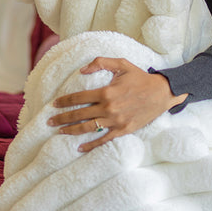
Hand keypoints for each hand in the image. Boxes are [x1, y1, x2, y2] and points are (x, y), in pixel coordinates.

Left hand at [48, 57, 186, 151]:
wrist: (162, 93)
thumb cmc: (141, 78)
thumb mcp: (122, 64)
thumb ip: (101, 63)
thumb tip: (82, 70)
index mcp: (106, 92)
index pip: (78, 97)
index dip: (64, 101)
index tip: (54, 104)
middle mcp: (109, 108)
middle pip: (79, 114)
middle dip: (62, 118)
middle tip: (49, 121)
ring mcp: (116, 121)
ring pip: (88, 128)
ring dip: (71, 130)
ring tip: (60, 132)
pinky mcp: (123, 130)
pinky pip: (104, 139)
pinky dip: (91, 145)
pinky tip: (80, 148)